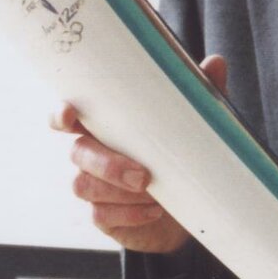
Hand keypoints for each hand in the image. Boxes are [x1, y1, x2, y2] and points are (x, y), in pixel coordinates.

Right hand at [50, 54, 227, 254]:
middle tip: (143, 175)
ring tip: (155, 195)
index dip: (61, 115)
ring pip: (85, 186)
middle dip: (107, 164)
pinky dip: (129, 215)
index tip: (70, 114)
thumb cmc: (180, 156)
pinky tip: (154, 211)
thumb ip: (199, 94)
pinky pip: (101, 216)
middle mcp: (92, 155)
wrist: (189, 209)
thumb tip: (216, 62)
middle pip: (78, 154)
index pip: (68, 118)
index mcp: (105, 127)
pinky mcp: (103, 216)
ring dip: (120, 193)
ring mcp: (94, 186)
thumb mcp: (193, 124)